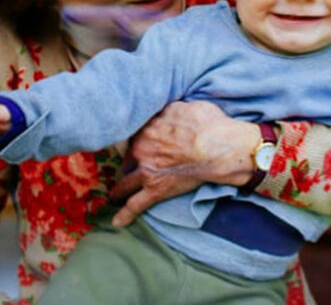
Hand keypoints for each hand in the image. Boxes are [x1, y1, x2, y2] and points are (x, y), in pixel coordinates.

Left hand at [109, 100, 260, 226]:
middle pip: (127, 157)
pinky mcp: (156, 190)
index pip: (134, 134)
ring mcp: (146, 171)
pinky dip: (125, 214)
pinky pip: (135, 204)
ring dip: (119, 188)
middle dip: (127, 162)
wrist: (216, 146)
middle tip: (128, 167)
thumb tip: (167, 112)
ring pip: (125, 181)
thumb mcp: (184, 107)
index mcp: (147, 128)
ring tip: (114, 194)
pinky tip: (117, 222)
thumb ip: (169, 111)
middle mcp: (141, 149)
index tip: (136, 143)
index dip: (136, 139)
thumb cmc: (207, 124)